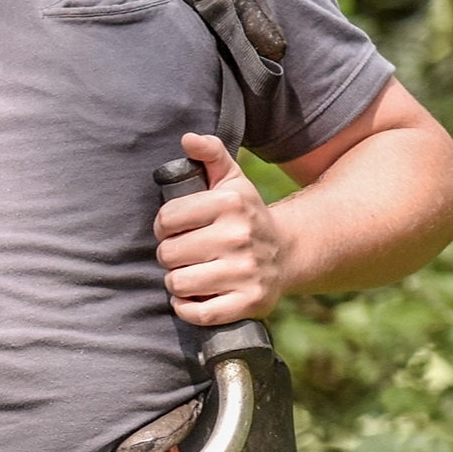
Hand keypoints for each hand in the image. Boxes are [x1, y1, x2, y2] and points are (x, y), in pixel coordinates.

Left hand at [155, 131, 289, 323]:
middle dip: (170, 256)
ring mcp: (246, 272)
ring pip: (178, 283)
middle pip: (168, 254)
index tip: (174, 230)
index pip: (167, 219)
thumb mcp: (232, 182)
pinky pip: (198, 313)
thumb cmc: (246, 216)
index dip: (163, 227)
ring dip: (177, 282)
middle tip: (185, 254)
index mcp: (230, 204)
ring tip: (191, 273)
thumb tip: (188, 138)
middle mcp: (239, 237)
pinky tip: (195, 296)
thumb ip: (210, 155)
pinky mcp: (249, 302)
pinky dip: (188, 308)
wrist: (289, 251)